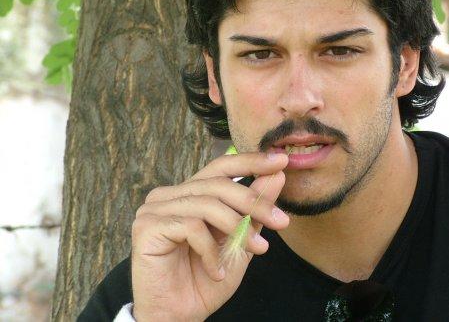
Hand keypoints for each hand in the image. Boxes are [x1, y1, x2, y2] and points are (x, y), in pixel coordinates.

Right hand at [131, 152, 289, 320]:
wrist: (179, 317)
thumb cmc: (206, 279)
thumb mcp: (241, 240)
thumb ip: (255, 209)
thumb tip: (277, 175)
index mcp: (190, 193)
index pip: (222, 166)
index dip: (251, 161)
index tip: (281, 161)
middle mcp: (170, 195)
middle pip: (219, 184)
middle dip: (254, 203)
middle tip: (281, 222)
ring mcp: (155, 208)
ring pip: (208, 204)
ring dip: (238, 229)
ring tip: (254, 250)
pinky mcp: (147, 226)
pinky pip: (191, 227)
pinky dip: (211, 250)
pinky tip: (217, 270)